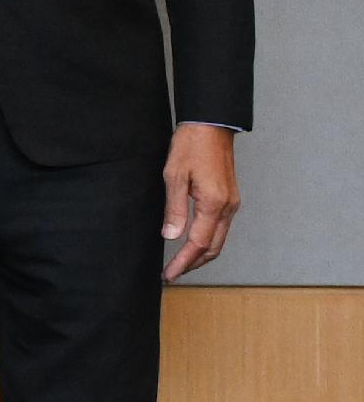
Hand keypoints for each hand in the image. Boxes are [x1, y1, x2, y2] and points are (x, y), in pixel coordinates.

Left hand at [162, 123, 240, 280]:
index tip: (169, 275)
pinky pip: (221, 228)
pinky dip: (207, 241)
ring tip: (180, 264)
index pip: (198, 243)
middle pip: (213, 248)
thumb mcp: (174, 176)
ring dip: (201, 255)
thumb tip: (171, 237)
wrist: (211, 126)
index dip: (183, 262)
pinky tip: (193, 243)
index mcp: (214, 204)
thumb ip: (174, 208)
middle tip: (172, 274)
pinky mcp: (230, 199)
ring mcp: (232, 204)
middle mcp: (228, 208)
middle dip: (193, 264)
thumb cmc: (191, 146)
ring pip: (219, 240)